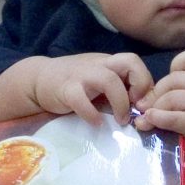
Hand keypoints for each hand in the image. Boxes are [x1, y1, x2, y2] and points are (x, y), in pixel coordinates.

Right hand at [22, 54, 153, 123]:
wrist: (39, 79)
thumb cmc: (75, 84)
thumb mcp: (100, 83)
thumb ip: (120, 91)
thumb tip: (144, 109)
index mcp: (109, 62)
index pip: (136, 63)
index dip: (146, 83)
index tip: (142, 105)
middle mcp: (99, 64)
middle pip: (130, 61)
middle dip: (141, 84)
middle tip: (137, 106)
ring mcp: (82, 75)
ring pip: (109, 80)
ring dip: (121, 103)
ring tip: (121, 121)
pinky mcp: (66, 89)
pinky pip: (81, 100)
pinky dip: (92, 114)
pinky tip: (96, 123)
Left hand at [135, 49, 184, 169]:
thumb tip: (171, 88)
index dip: (177, 65)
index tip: (172, 82)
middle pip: (174, 79)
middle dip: (158, 91)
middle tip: (152, 104)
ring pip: (170, 97)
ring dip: (155, 107)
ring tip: (150, 116)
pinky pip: (171, 117)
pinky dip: (156, 118)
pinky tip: (150, 121)